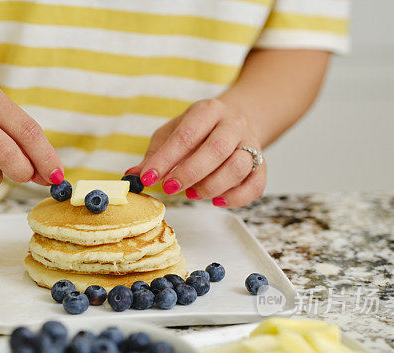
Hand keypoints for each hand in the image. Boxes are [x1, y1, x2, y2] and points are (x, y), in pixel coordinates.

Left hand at [129, 98, 265, 206]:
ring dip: (212, 186)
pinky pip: (256, 184)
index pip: (186, 135)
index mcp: (208, 111)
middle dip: (190, 173)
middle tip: (170, 189)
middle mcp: (233, 124)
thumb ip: (154, 155)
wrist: (236, 121)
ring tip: (192, 194)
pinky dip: (236, 198)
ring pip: (238, 167)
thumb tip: (132, 176)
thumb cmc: (197, 131)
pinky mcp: (261, 165)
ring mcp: (251, 144)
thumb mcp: (171, 134)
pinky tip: (216, 201)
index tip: (147, 178)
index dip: (165, 159)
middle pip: (216, 150)